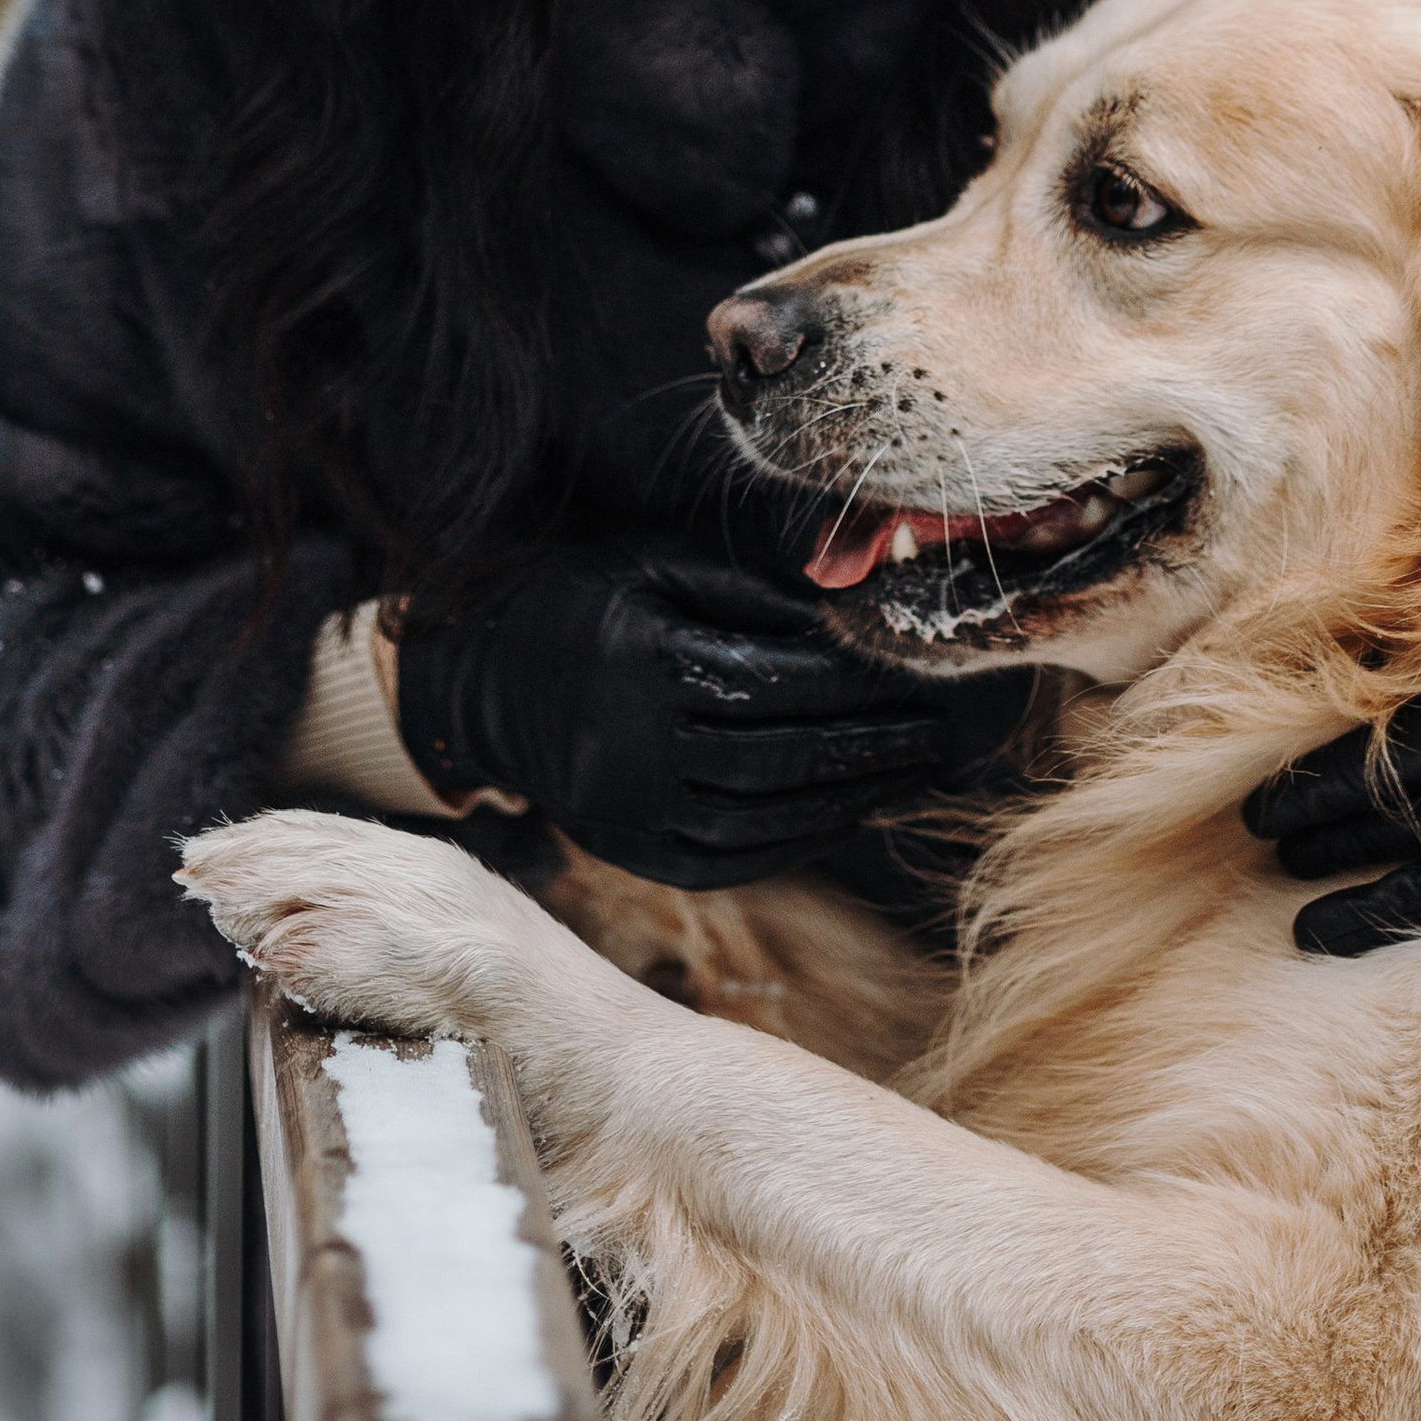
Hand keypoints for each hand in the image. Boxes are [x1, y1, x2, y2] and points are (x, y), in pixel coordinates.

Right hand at [395, 534, 1020, 888]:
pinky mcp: (632, 851)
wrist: (479, 684)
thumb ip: (746, 581)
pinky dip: (798, 843)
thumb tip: (843, 603)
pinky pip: (731, 858)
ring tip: (911, 778)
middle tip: (940, 739)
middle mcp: (637, 747)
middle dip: (871, 749)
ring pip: (764, 817)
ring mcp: (632, 811)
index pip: (777, 683)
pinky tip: (845, 816)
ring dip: (848, 801)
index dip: (854, 687)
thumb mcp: (651, 562)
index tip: (918, 679)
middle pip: (781, 757)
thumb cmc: (581, 601)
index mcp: (646, 664)